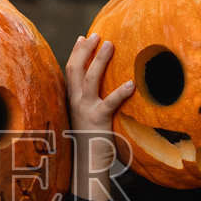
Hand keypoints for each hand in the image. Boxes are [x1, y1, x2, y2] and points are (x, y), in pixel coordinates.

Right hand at [65, 35, 133, 200]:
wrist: (85, 166)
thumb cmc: (88, 142)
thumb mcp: (85, 118)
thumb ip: (89, 102)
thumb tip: (100, 90)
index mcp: (71, 100)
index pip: (70, 70)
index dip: (75, 52)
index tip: (82, 37)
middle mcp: (74, 102)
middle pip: (75, 69)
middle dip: (85, 50)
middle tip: (97, 35)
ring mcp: (85, 110)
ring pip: (89, 79)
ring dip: (99, 60)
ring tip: (110, 45)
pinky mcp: (98, 120)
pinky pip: (110, 103)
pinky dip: (120, 92)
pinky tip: (131, 84)